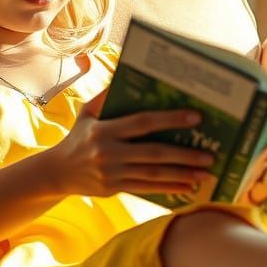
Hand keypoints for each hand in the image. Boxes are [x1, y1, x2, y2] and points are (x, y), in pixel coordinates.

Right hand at [45, 88, 214, 197]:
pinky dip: (168, 188)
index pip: (142, 123)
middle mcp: (108, 153)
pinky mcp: (114, 189)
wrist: (57, 172)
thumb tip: (127, 76)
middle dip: (184, 155)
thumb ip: (106, 96)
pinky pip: (147, 189)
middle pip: (153, 153)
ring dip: (182, 175)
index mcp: (104, 130)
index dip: (170, 119)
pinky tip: (187, 187)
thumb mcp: (86, 113)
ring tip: (205, 174)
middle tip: (210, 155)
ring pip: (153, 175)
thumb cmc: (78, 137)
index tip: (195, 117)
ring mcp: (112, 174)